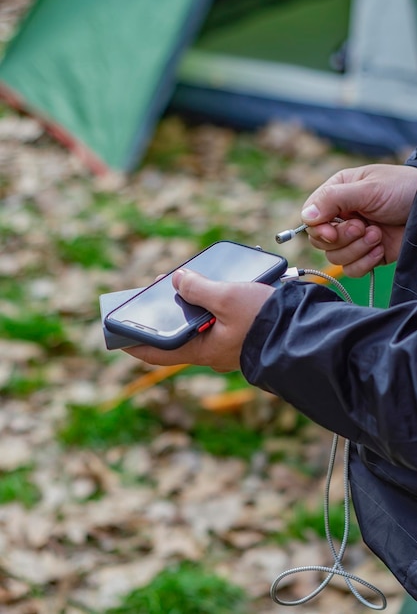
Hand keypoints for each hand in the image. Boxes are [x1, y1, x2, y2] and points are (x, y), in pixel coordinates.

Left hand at [125, 269, 274, 370]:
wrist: (307, 333)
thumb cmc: (267, 321)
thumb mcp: (228, 298)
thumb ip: (199, 288)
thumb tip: (178, 280)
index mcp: (201, 350)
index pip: (157, 352)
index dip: (134, 341)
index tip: (117, 332)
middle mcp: (212, 351)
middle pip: (178, 333)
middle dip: (166, 311)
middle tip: (158, 289)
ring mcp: (228, 343)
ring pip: (200, 323)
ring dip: (191, 303)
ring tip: (187, 279)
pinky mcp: (244, 333)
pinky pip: (219, 318)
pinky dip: (212, 302)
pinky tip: (218, 284)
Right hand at [301, 164, 416, 276]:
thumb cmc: (402, 189)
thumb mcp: (367, 189)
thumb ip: (333, 199)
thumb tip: (306, 216)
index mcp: (337, 195)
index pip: (311, 217)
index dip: (318, 228)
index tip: (332, 232)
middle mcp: (342, 218)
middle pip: (321, 241)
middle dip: (342, 238)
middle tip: (363, 227)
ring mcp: (354, 238)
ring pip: (335, 257)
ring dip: (357, 249)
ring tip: (377, 235)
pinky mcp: (367, 255)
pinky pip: (351, 269)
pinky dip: (365, 263)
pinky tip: (380, 249)